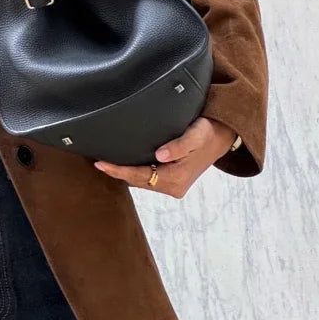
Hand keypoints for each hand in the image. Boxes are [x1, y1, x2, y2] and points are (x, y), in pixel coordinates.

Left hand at [93, 116, 236, 197]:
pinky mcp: (172, 180)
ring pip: (142, 181)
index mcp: (177, 178)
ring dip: (125, 173)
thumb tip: (160, 156)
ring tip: (105, 163)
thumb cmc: (208, 133)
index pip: (140, 176)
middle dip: (118, 173)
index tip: (101, 164)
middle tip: (96, 162)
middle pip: (138, 181)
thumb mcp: (196, 135)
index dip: (119, 171)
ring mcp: (173, 185)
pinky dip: (135, 172)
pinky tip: (123, 163)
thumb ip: (179, 145)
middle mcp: (174, 186)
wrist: (222, 137)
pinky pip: (148, 178)